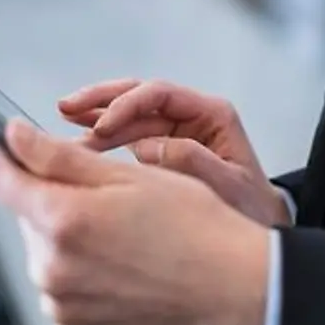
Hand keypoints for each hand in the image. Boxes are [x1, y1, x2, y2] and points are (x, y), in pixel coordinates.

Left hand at [0, 119, 268, 324]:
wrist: (224, 284)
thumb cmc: (189, 222)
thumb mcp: (127, 173)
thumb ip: (57, 155)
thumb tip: (11, 135)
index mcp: (63, 220)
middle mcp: (51, 266)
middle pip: (28, 209)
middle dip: (52, 188)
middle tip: (106, 183)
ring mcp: (59, 300)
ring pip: (44, 241)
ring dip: (67, 224)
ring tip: (122, 223)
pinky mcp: (71, 322)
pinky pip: (59, 276)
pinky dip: (78, 258)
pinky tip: (118, 253)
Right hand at [59, 78, 290, 228]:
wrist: (259, 230)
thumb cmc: (250, 209)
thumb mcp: (228, 186)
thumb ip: (192, 161)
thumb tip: (148, 148)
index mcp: (212, 114)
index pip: (161, 95)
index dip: (128, 105)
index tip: (101, 127)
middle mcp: (192, 116)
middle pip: (140, 95)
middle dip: (103, 100)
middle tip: (67, 108)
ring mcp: (176, 131)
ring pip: (130, 113)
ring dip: (97, 115)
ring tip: (64, 118)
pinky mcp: (163, 150)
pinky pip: (128, 136)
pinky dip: (103, 138)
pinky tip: (78, 144)